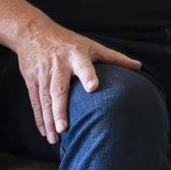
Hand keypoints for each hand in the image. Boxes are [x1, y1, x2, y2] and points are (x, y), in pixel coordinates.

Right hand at [16, 21, 141, 141]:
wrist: (33, 31)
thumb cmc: (68, 41)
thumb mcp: (91, 45)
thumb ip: (114, 57)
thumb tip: (139, 66)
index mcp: (75, 55)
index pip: (83, 66)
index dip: (88, 76)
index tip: (93, 88)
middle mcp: (58, 66)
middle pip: (58, 89)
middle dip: (60, 109)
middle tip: (64, 128)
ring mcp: (43, 74)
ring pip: (45, 100)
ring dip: (49, 120)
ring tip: (56, 138)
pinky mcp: (31, 81)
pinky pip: (35, 102)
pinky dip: (39, 119)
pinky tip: (45, 133)